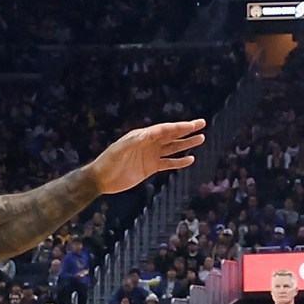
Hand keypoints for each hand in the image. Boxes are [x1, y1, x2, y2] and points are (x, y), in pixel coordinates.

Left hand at [90, 120, 205, 193]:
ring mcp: (151, 155)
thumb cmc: (108, 162)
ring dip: (186, 143)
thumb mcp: (119, 150)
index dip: (179, 127)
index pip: (164, 130)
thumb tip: (147, 133)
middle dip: (186, 129)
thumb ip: (133, 142)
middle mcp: (148, 143)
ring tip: (201, 138)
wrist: (101, 179)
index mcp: (142, 136)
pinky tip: (190, 159)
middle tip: (201, 123)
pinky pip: (169, 163)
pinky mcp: (151, 168)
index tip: (192, 125)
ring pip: (173, 147)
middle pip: (171, 135)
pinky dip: (179, 162)